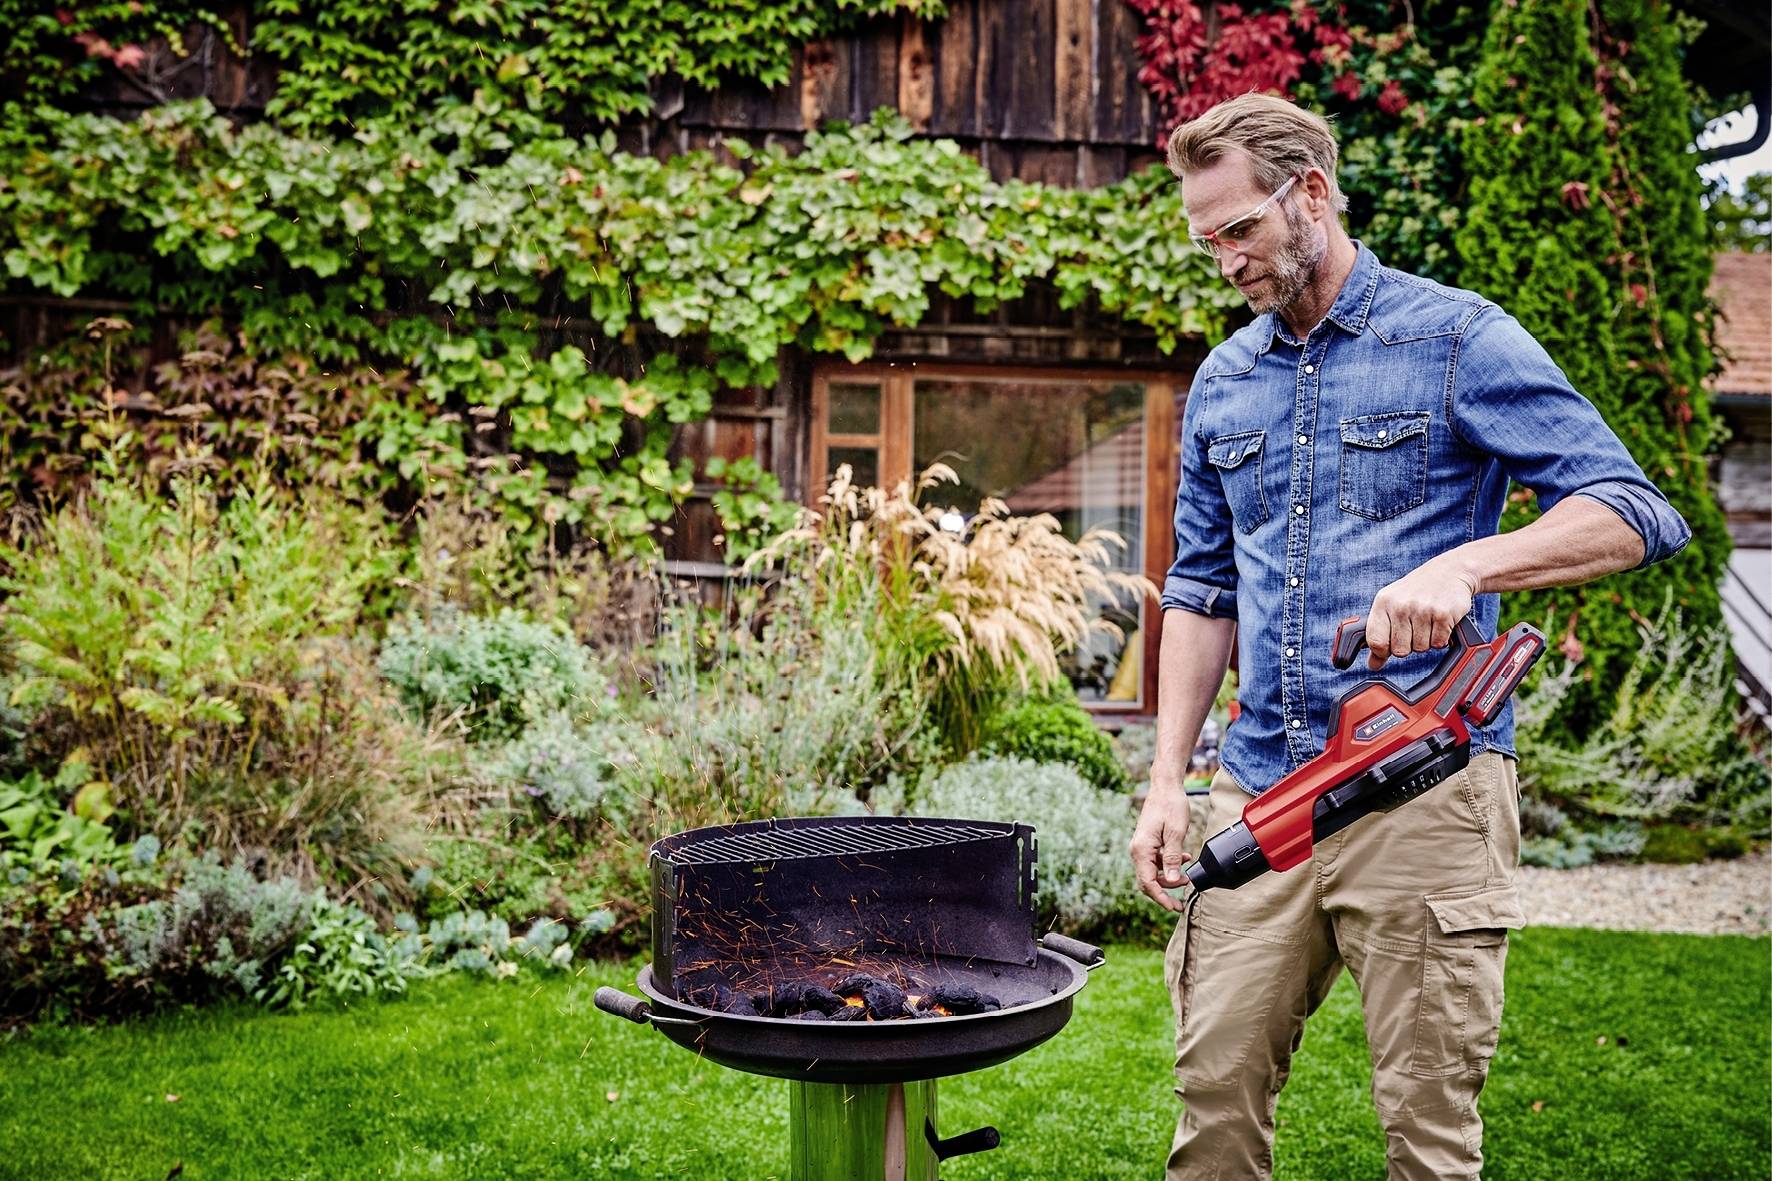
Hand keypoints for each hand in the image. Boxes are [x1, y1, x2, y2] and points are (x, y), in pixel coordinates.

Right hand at [1130, 779, 1191, 913]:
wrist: (1165, 787)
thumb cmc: (1170, 806)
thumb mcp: (1176, 833)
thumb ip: (1173, 858)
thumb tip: (1171, 881)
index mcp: (1141, 849)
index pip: (1147, 882)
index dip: (1161, 897)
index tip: (1173, 907)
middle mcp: (1137, 849)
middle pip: (1147, 881)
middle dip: (1164, 892)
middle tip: (1181, 900)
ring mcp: (1141, 846)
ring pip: (1151, 873)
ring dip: (1168, 878)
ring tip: (1186, 876)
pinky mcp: (1147, 843)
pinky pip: (1154, 861)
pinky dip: (1168, 865)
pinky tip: (1183, 859)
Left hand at [1365, 554, 1477, 668]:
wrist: (1449, 571)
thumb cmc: (1416, 591)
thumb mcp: (1391, 606)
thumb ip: (1380, 634)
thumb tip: (1373, 664)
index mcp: (1383, 603)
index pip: (1375, 642)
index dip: (1382, 651)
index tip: (1390, 646)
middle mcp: (1401, 605)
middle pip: (1400, 651)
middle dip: (1408, 645)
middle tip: (1414, 628)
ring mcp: (1423, 609)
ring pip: (1420, 648)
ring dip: (1426, 641)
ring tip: (1427, 621)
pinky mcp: (1444, 615)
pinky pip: (1438, 644)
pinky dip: (1440, 638)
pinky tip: (1439, 622)